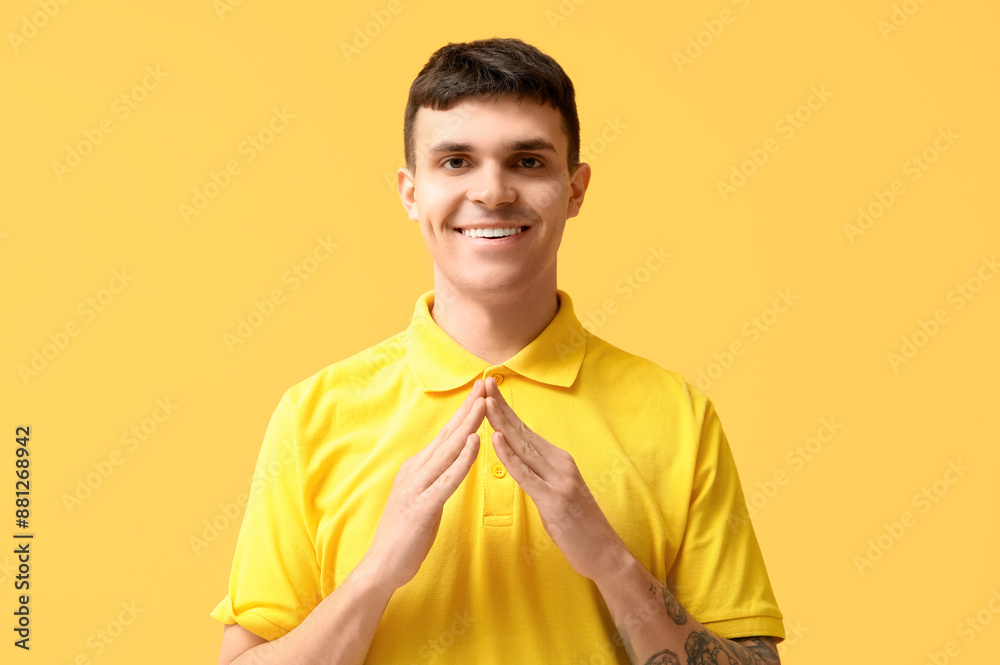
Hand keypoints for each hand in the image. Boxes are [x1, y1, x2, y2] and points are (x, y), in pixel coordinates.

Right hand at [362, 379, 484, 591]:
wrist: (382, 566)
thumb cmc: (405, 534)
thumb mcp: (422, 497)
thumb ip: (434, 477)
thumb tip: (449, 461)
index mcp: (417, 468)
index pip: (445, 435)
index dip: (462, 412)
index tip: (479, 391)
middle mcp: (415, 470)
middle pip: (448, 435)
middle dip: (468, 409)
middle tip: (485, 384)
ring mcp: (417, 487)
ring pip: (448, 451)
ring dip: (468, 426)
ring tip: (484, 404)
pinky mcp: (423, 506)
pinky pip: (447, 480)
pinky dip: (462, 460)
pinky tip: (474, 443)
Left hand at [484, 377, 628, 581]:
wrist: (606, 553)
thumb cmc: (578, 526)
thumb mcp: (557, 491)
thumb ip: (540, 473)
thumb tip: (519, 458)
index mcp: (558, 460)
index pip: (525, 430)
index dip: (506, 409)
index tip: (488, 389)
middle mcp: (560, 463)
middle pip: (522, 431)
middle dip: (500, 406)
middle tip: (483, 381)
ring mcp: (559, 480)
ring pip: (523, 447)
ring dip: (501, 423)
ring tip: (484, 402)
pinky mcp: (554, 500)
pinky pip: (527, 475)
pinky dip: (509, 456)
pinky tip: (496, 440)